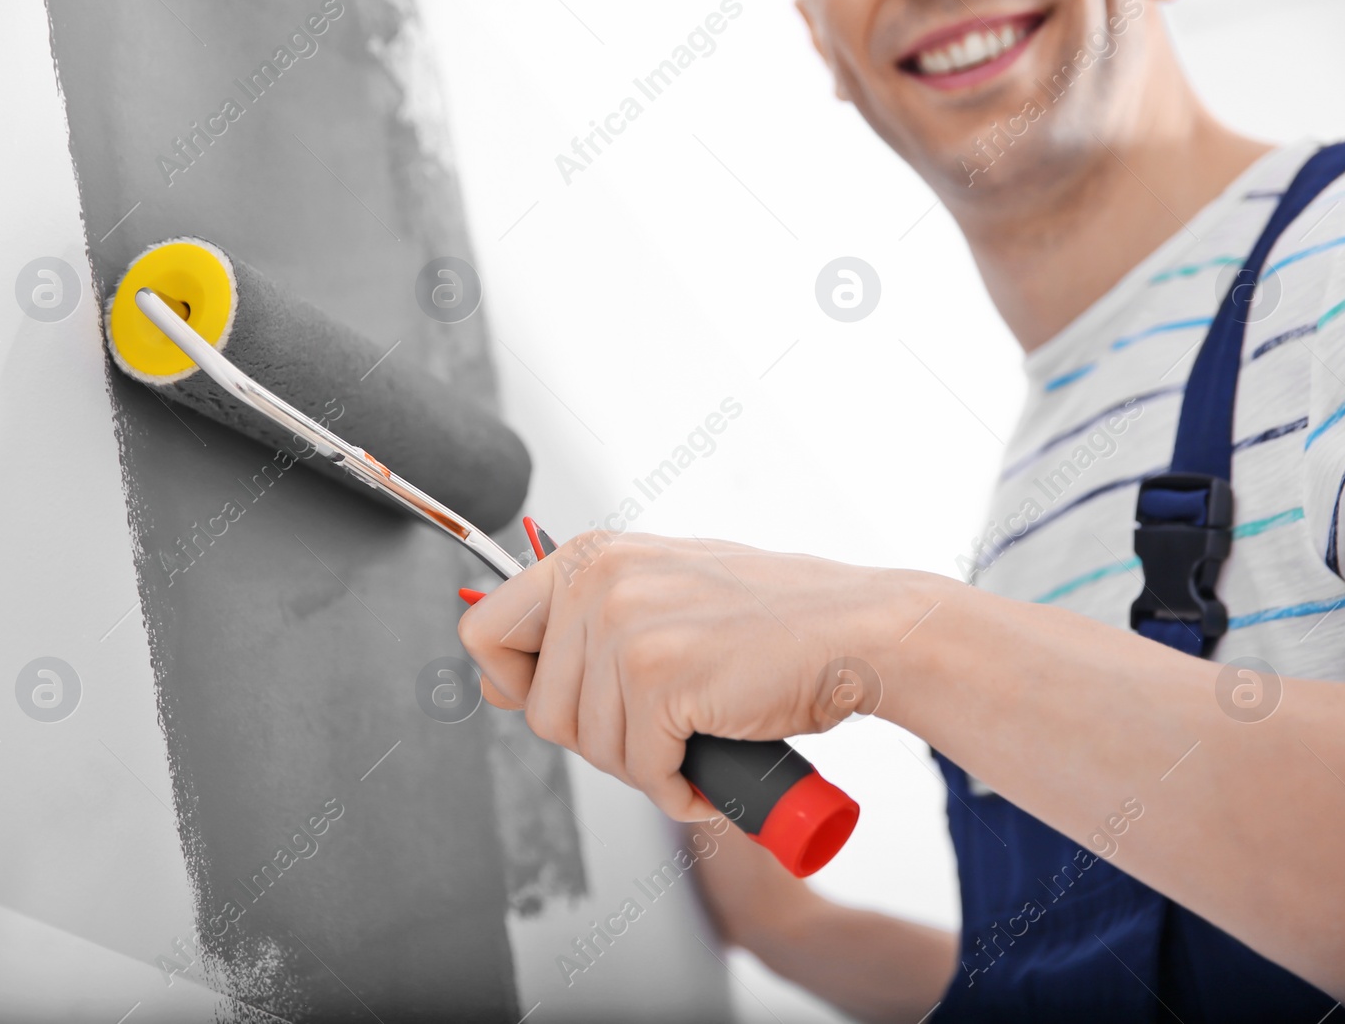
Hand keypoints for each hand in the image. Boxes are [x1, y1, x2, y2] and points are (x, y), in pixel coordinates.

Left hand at [456, 531, 893, 820]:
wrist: (860, 632)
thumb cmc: (771, 624)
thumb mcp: (659, 595)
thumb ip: (583, 623)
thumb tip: (492, 681)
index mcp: (591, 556)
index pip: (483, 630)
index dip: (513, 686)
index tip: (567, 703)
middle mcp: (598, 580)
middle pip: (541, 712)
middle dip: (602, 741)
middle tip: (663, 729)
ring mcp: (626, 626)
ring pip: (592, 748)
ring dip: (647, 767)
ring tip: (696, 738)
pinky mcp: (660, 676)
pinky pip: (643, 771)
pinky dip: (680, 789)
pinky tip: (711, 764)